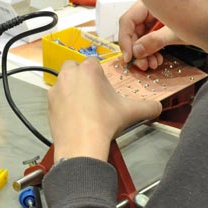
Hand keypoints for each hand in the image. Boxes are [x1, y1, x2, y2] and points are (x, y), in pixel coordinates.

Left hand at [47, 58, 161, 160]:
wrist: (81, 144)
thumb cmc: (104, 123)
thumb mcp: (131, 112)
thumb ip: (148, 106)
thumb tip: (157, 107)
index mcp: (89, 70)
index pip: (94, 62)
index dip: (99, 74)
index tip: (103, 86)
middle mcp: (70, 75)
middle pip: (74, 67)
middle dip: (81, 76)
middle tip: (92, 92)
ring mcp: (57, 89)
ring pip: (63, 81)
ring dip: (71, 88)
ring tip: (83, 105)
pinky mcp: (49, 104)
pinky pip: (56, 98)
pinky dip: (63, 103)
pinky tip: (74, 116)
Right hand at [118, 1, 184, 69]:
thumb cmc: (205, 15)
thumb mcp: (178, 31)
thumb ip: (156, 40)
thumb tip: (137, 51)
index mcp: (151, 1)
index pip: (128, 20)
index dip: (125, 40)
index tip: (129, 57)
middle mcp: (151, 6)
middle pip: (133, 30)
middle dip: (136, 50)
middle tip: (142, 65)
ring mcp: (155, 16)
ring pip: (140, 36)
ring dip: (144, 52)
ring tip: (152, 64)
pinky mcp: (161, 24)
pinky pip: (149, 37)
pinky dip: (151, 50)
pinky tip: (157, 59)